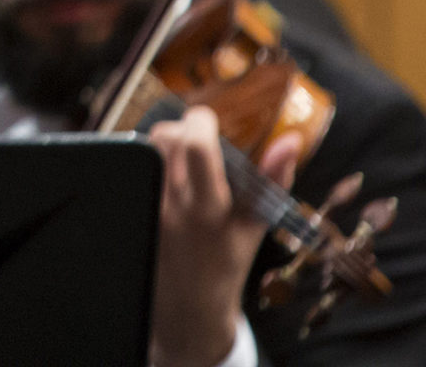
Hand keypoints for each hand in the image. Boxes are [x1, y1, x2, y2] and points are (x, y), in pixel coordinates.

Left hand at [146, 108, 302, 366]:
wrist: (189, 303)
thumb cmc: (228, 260)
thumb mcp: (256, 224)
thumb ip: (274, 178)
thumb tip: (291, 139)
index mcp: (209, 209)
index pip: (196, 147)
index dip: (201, 121)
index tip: (209, 121)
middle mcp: (174, 207)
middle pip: (165, 137)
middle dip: (181, 127)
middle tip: (197, 138)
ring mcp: (149, 208)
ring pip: (146, 148)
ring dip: (164, 142)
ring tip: (182, 156)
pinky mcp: (134, 211)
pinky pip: (135, 166)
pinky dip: (150, 160)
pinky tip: (165, 173)